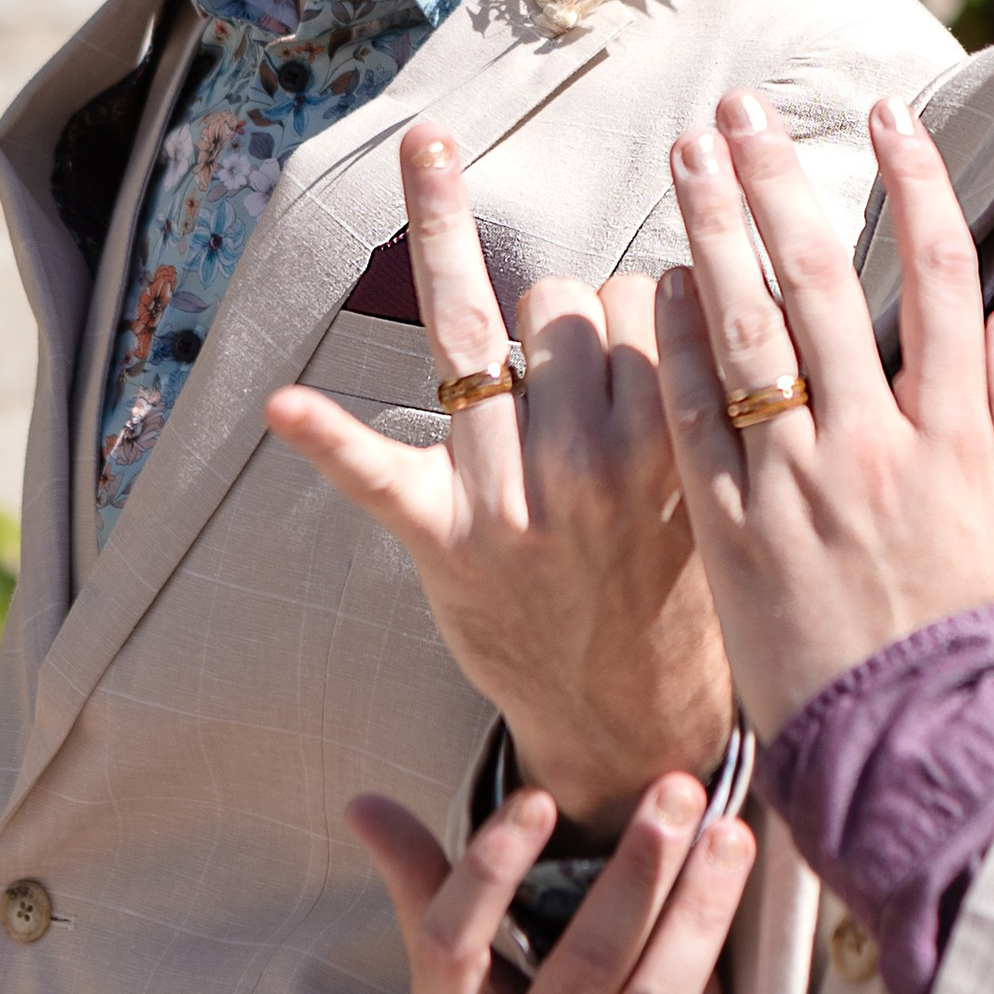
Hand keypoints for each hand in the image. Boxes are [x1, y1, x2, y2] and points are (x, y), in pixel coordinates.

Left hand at [267, 127, 733, 831]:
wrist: (629, 721)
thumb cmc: (672, 586)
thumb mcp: (710, 484)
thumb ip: (692, 386)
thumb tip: (691, 272)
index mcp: (667, 444)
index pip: (646, 293)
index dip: (646, 302)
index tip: (660, 332)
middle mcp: (589, 463)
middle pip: (563, 298)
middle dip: (569, 318)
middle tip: (586, 391)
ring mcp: (510, 498)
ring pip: (487, 322)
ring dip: (493, 309)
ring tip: (512, 343)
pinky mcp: (440, 538)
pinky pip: (376, 472)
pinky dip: (329, 436)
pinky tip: (283, 402)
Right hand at [346, 771, 754, 993]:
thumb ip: (428, 894)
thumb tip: (365, 804)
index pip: (449, 947)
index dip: (490, 871)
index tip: (540, 797)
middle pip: (578, 971)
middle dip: (634, 871)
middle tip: (677, 791)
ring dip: (694, 915)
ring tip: (729, 838)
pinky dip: (710, 979)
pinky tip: (734, 916)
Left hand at [655, 90, 993, 729]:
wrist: (928, 760)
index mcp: (961, 439)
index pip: (941, 279)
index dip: (915, 186)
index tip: (887, 116)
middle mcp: (876, 449)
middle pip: (822, 285)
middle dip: (778, 185)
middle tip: (739, 114)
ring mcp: (799, 492)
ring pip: (747, 338)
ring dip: (713, 237)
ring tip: (683, 162)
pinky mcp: (735, 539)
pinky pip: (693, 424)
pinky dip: (674, 349)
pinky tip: (652, 287)